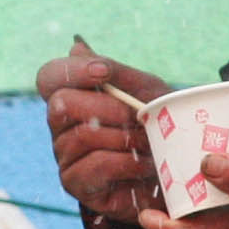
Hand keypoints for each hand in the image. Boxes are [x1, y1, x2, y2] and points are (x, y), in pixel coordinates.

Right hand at [37, 40, 170, 223]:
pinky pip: (96, 165)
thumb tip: (76, 45)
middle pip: (61, 104)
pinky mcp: (76, 183)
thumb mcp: (146, 92)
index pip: (49, 77)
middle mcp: (61, 126)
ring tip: (151, 143)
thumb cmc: (161, 127)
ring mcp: (65, 156)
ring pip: (82, 136)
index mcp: (73, 97)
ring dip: (125, 137)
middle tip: (139, 116)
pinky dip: (128, 162)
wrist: (179, 173)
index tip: (105, 73)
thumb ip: (116, 72)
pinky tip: (146, 165)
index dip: (71, 71)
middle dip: (108, 107)